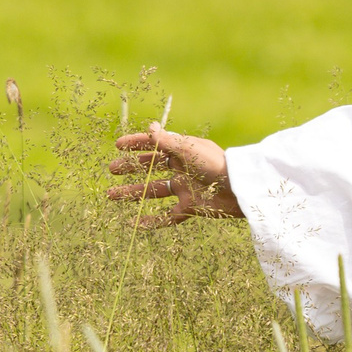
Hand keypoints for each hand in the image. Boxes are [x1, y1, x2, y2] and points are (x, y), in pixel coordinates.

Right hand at [106, 126, 242, 226]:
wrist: (240, 189)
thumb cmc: (217, 164)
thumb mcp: (189, 150)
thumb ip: (167, 142)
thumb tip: (150, 127)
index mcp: (184, 152)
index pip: (156, 145)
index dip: (137, 144)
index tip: (117, 145)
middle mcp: (183, 169)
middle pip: (151, 168)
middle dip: (131, 168)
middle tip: (111, 169)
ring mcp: (186, 188)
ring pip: (153, 191)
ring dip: (133, 192)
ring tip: (111, 195)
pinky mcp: (191, 207)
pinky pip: (168, 216)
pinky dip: (152, 221)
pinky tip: (135, 224)